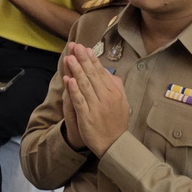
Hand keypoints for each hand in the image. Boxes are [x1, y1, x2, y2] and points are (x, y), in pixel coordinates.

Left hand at [60, 41, 128, 156]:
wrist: (115, 145)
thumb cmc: (117, 122)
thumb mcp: (123, 102)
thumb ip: (116, 86)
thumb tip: (108, 71)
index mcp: (114, 93)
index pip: (101, 72)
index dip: (92, 59)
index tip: (85, 47)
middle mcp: (106, 98)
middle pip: (92, 75)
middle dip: (82, 60)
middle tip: (75, 46)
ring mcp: (96, 107)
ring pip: (85, 85)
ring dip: (77, 71)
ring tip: (69, 58)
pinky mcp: (87, 117)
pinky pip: (79, 101)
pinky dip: (74, 90)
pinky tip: (68, 80)